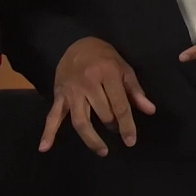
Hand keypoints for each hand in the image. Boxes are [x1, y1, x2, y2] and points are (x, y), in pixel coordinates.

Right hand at [40, 37, 155, 155]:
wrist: (77, 44)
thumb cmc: (105, 58)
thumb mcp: (124, 69)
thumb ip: (135, 91)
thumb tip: (150, 110)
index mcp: (107, 74)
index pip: (119, 105)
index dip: (127, 125)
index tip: (131, 141)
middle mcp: (88, 84)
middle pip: (102, 114)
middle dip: (113, 125)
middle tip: (117, 129)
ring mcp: (71, 92)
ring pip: (80, 120)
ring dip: (91, 139)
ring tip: (102, 151)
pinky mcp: (59, 96)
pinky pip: (52, 116)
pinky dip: (48, 133)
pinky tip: (45, 148)